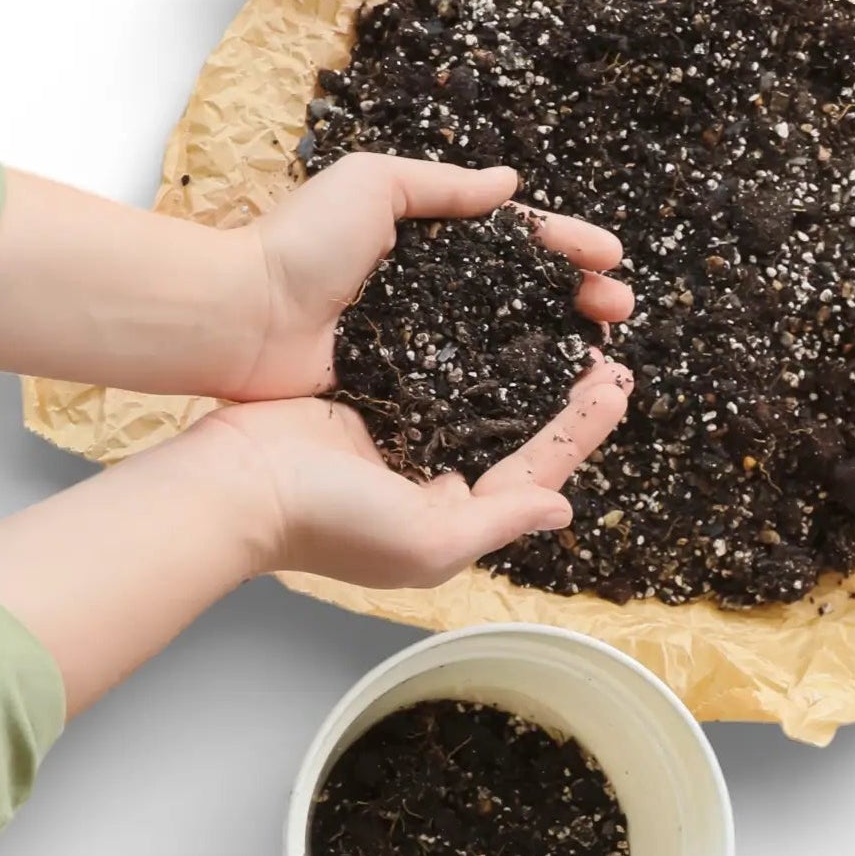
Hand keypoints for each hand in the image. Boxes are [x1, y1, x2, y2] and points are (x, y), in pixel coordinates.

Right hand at [205, 357, 632, 588]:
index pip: (536, 470)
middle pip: (517, 429)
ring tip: (569, 327)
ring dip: (527, 365)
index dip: (580, 430)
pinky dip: (472, 347)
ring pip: (483, 395)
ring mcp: (403, 433)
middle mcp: (435, 476)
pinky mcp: (371, 395)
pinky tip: (498, 316)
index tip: (617, 385)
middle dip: (566, 394)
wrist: (236, 485)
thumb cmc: (330, 522)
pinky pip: (436, 369)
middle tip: (607, 350)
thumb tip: (564, 508)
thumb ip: (500, 523)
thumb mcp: (427, 539)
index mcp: (455, 515)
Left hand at [230, 153, 633, 400]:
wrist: (241, 318)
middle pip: (523, 291)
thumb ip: (443, 186)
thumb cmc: (297, 244)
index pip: (513, 238)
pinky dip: (517, 387)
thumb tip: (510, 185)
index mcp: (424, 235)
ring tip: (603, 350)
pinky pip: (472, 386)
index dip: (566, 245)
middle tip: (621, 309)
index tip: (611, 258)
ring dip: (560, 342)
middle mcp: (429, 290)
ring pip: (508, 340)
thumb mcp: (373, 184)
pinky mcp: (407, 388)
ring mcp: (420, 341)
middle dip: (579, 296)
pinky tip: (555, 392)